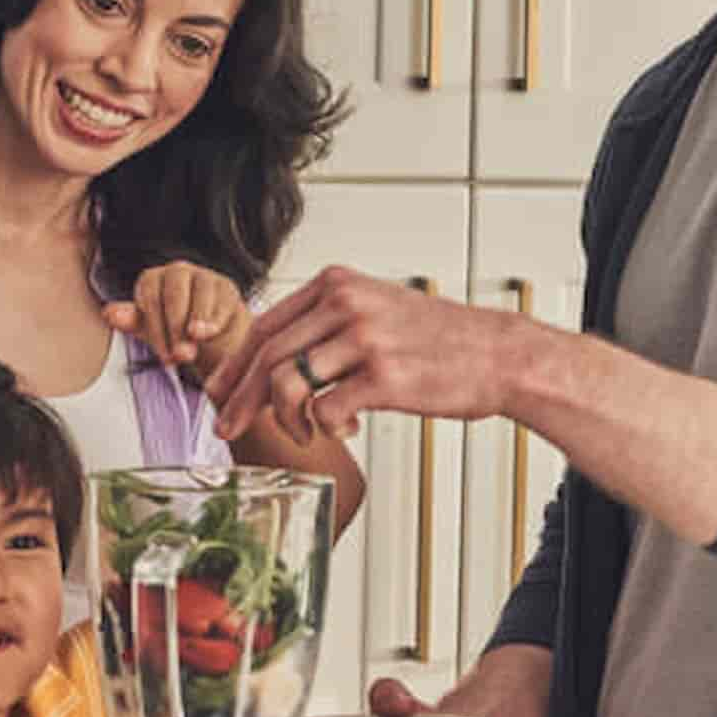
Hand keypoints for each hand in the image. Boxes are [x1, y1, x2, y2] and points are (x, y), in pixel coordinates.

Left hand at [105, 261, 251, 379]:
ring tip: (195, 342)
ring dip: (197, 322)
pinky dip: (215, 320)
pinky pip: (221, 301)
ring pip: (200, 295)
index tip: (163, 356)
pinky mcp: (226, 287)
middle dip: (176, 328)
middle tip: (180, 355)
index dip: (156, 328)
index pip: (150, 298)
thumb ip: (131, 322)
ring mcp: (203, 276)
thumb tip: (108, 313)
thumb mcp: (151, 331)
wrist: (212, 337)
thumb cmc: (174, 332)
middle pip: (174, 295)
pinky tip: (211, 334)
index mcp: (152, 279)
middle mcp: (177, 271)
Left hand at [205, 265, 512, 445]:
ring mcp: (365, 339)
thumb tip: (272, 360)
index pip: (264, 325)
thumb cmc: (436, 340)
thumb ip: (326, 322)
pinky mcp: (384, 377)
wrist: (499, 354)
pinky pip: (325, 409)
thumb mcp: (375, 308)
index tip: (217, 392)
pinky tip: (343, 427)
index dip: (233, 364)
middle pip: (266, 356)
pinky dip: (323, 427)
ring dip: (285, 419)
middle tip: (225, 428)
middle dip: (238, 399)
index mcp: (337, 284)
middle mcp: (346, 304)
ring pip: (287, 384)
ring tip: (301, 432)